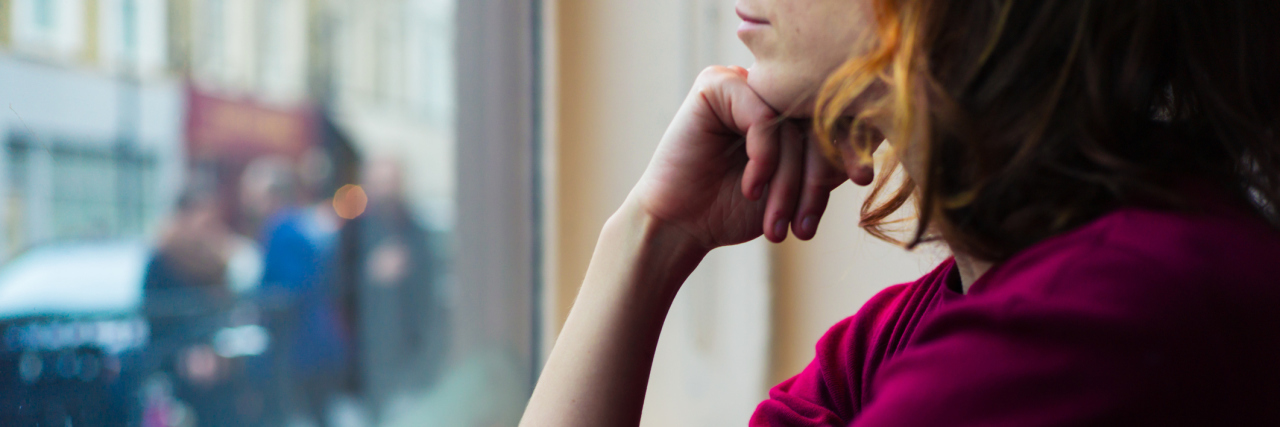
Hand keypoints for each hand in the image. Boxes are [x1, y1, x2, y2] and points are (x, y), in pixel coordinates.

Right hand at [628, 66, 874, 251]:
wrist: (681, 226)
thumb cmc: (734, 209)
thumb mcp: (796, 186)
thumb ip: (827, 161)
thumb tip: (869, 139)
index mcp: (787, 106)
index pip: (832, 115)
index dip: (849, 147)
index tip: (862, 178)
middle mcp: (766, 89)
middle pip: (814, 120)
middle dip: (814, 178)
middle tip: (804, 225)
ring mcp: (740, 82)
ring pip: (790, 124)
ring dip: (788, 181)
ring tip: (777, 223)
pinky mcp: (715, 85)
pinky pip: (763, 118)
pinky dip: (763, 159)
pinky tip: (751, 189)